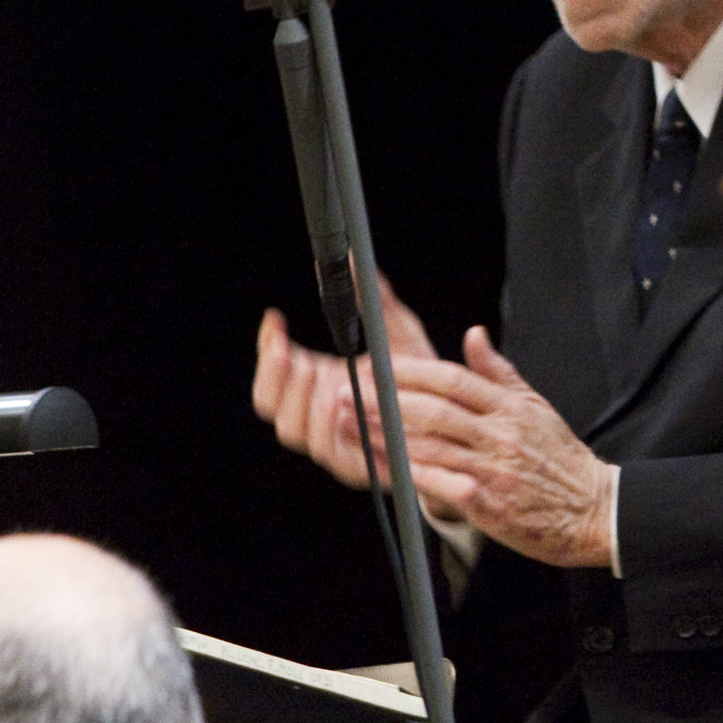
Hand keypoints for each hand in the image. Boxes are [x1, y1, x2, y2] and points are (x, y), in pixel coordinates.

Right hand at [252, 275, 436, 492]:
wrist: (455, 421)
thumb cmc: (420, 377)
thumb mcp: (397, 332)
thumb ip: (376, 302)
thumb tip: (356, 258)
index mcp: (318, 386)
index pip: (273, 376)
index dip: (267, 349)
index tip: (275, 319)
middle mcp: (320, 416)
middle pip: (272, 407)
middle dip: (275, 377)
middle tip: (289, 350)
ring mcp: (336, 442)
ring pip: (296, 431)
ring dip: (301, 401)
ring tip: (315, 372)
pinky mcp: (360, 465)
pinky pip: (334, 452)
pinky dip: (332, 428)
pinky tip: (341, 402)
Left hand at [359, 327, 618, 570]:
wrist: (594, 509)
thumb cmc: (562, 459)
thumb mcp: (536, 406)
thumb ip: (499, 372)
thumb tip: (473, 334)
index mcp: (511, 407)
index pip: (455, 381)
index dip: (413, 373)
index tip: (380, 368)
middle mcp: (501, 434)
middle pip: (435, 411)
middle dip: (386, 402)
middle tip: (348, 394)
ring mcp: (494, 469)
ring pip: (431, 447)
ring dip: (385, 437)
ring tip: (351, 427)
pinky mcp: (489, 504)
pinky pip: (440, 485)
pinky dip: (408, 475)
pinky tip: (382, 467)